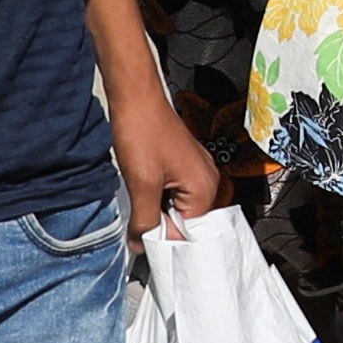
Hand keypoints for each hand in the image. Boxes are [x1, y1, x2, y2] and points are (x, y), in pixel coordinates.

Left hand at [108, 83, 221, 239]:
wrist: (135, 96)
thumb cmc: (142, 130)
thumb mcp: (141, 184)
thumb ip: (144, 221)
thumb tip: (142, 246)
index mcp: (205, 187)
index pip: (191, 234)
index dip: (167, 242)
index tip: (146, 245)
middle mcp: (207, 180)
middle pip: (186, 223)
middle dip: (163, 227)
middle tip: (140, 224)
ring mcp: (196, 171)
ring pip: (177, 209)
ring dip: (158, 212)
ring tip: (141, 203)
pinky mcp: (183, 165)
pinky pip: (173, 194)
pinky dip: (158, 199)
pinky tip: (144, 191)